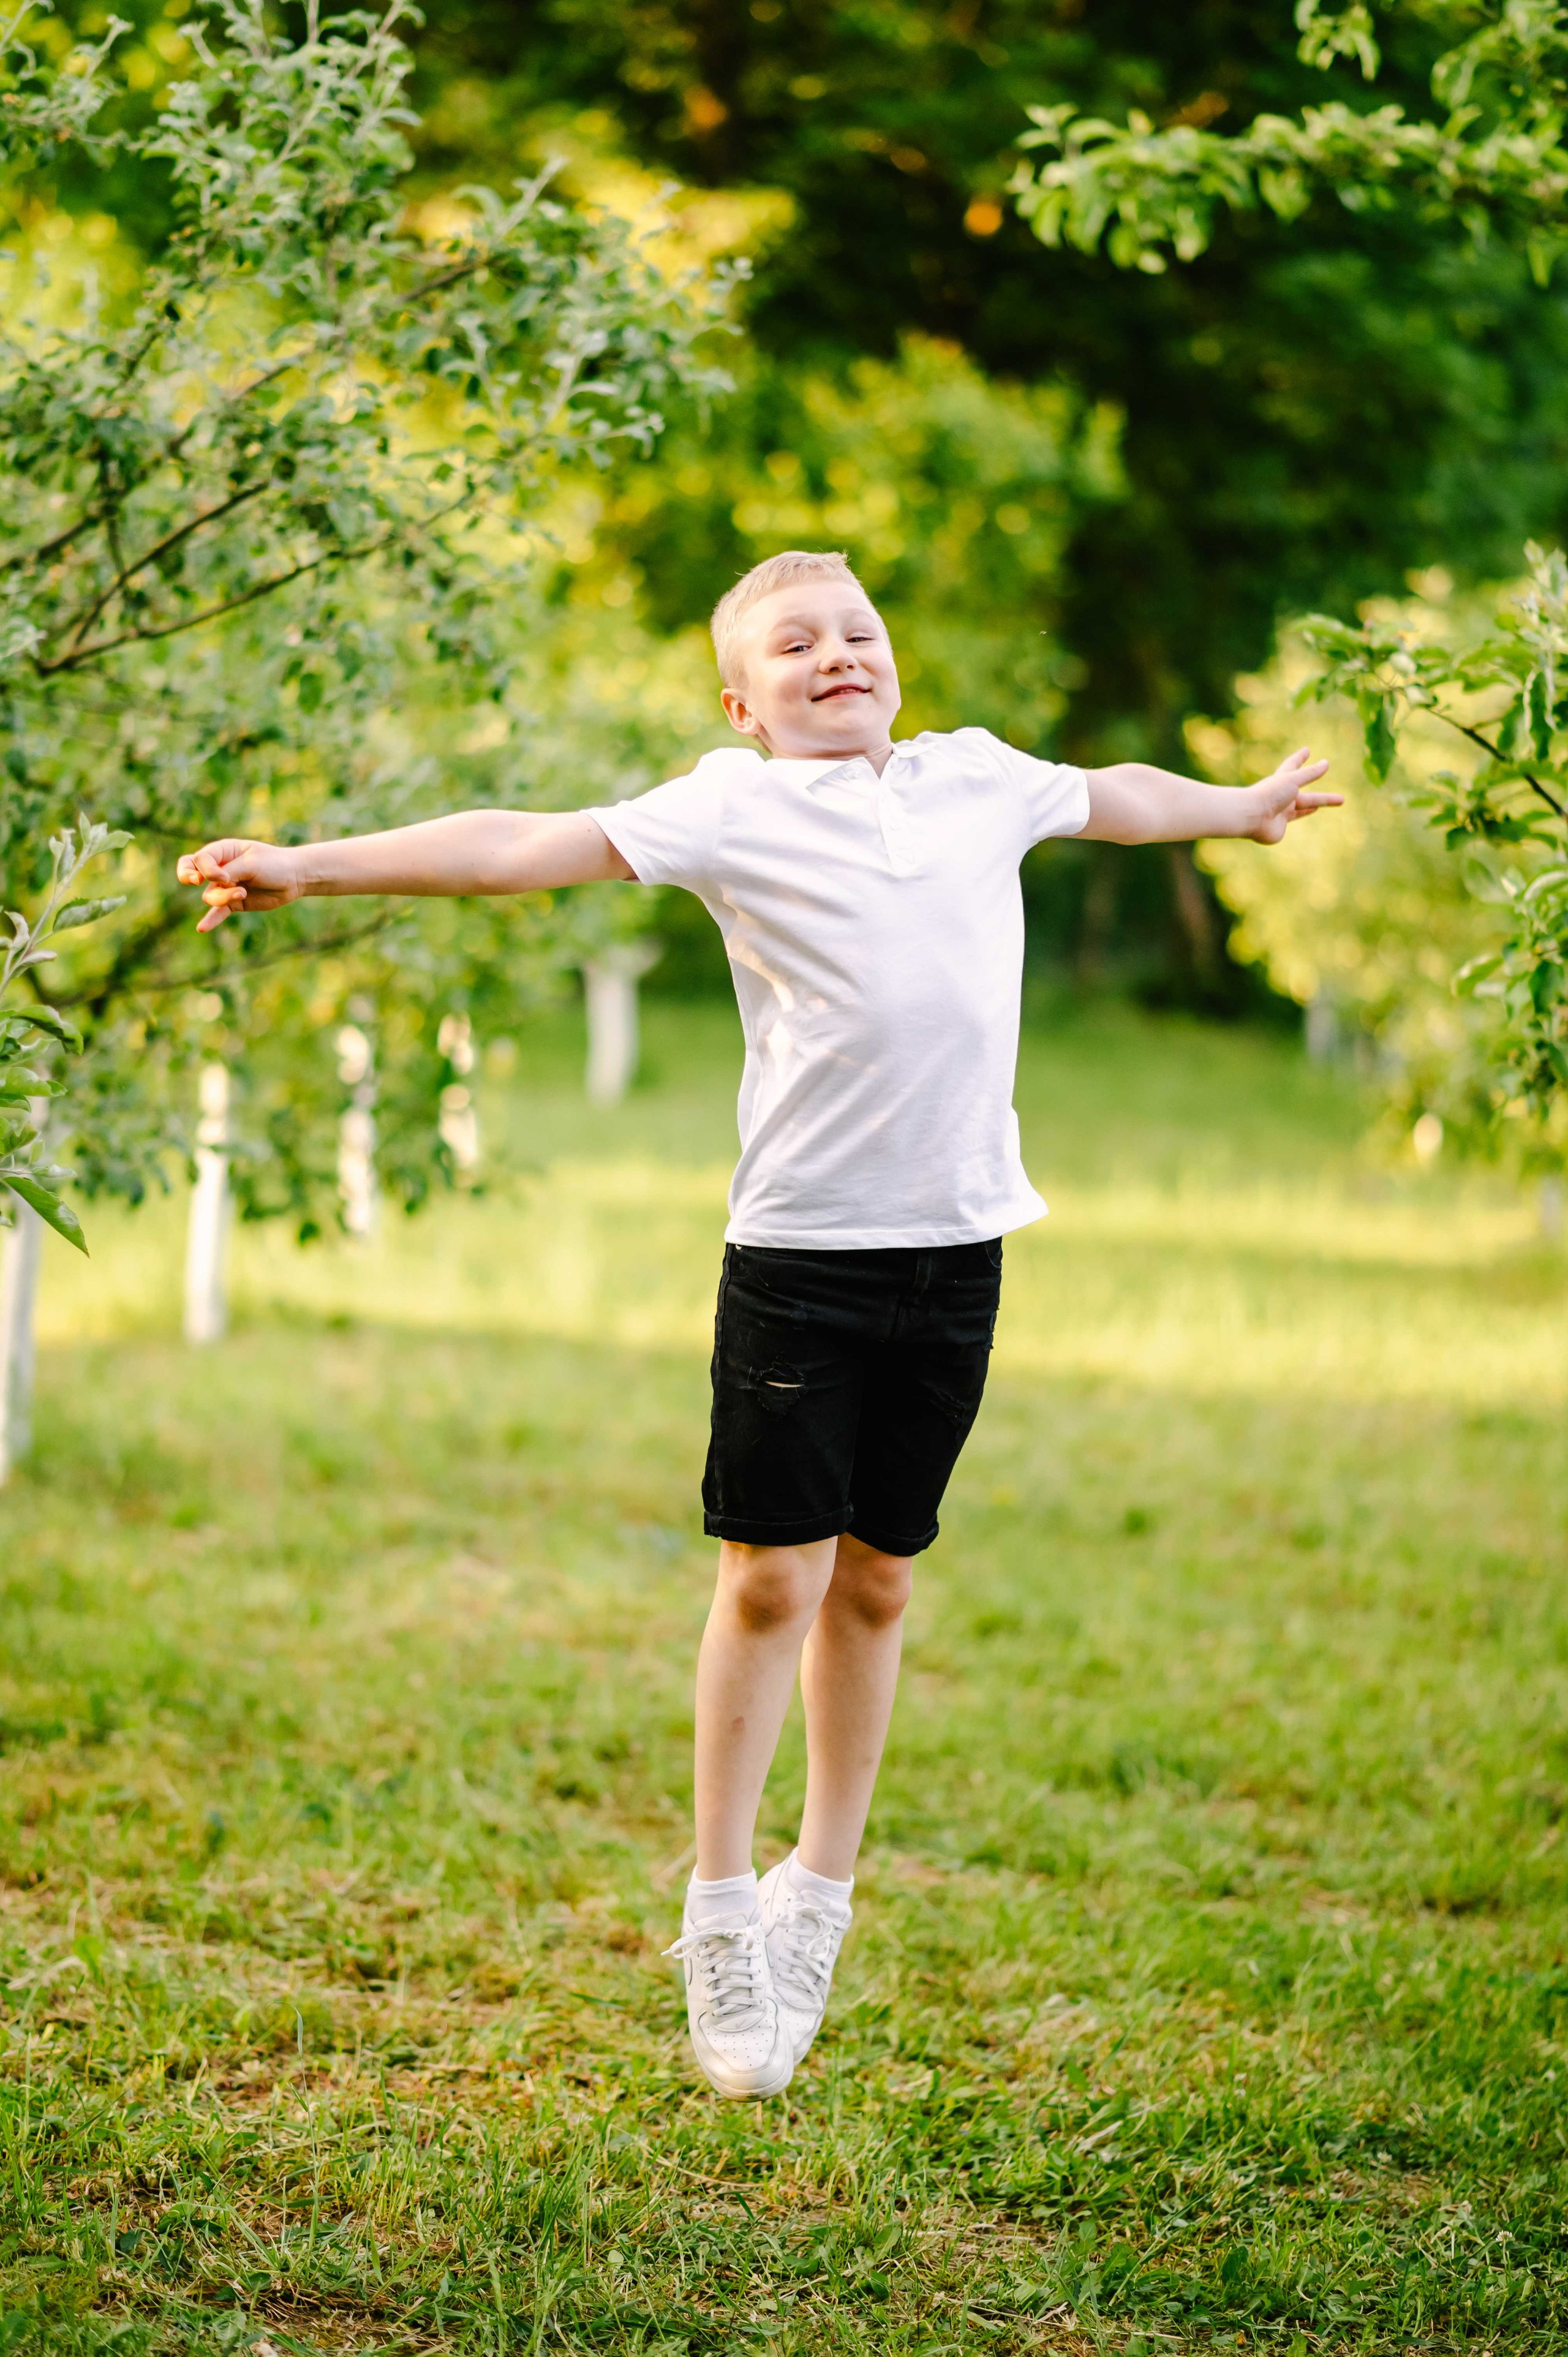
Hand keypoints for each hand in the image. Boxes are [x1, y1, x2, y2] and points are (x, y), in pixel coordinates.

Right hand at [176, 838, 305, 930]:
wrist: (295, 878)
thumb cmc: (274, 864)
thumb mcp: (252, 863)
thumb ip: (230, 871)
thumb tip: (211, 884)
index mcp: (223, 851)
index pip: (200, 859)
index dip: (208, 870)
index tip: (226, 876)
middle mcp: (220, 868)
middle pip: (190, 871)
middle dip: (187, 876)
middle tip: (197, 881)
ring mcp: (225, 886)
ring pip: (209, 896)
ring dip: (224, 897)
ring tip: (243, 893)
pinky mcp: (234, 903)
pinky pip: (217, 912)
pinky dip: (210, 920)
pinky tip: (202, 928)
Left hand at [1245, 746, 1340, 843]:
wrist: (1251, 817)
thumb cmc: (1269, 794)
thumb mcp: (1292, 780)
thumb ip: (1310, 773)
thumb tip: (1326, 763)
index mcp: (1282, 781)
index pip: (1293, 766)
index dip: (1299, 758)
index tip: (1306, 750)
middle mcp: (1282, 795)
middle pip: (1308, 795)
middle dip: (1324, 796)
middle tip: (1342, 798)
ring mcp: (1281, 811)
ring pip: (1304, 807)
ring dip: (1319, 804)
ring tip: (1336, 801)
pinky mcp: (1279, 826)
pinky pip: (1294, 818)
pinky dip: (1304, 814)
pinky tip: (1311, 811)